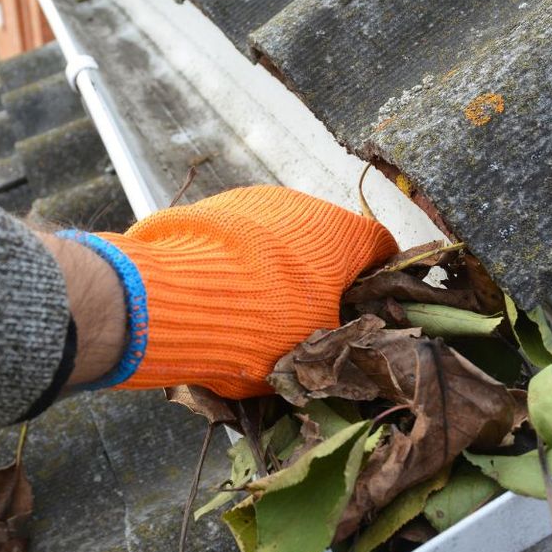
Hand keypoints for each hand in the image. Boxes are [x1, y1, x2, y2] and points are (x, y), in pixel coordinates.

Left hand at [72, 187, 396, 398]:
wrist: (170, 301)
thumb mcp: (310, 350)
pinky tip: (217, 297)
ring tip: (251, 314)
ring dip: (274, 271)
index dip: (378, 282)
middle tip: (303, 322)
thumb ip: (336, 341)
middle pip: (325, 244)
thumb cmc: (259, 328)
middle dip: (319, 280)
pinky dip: (234, 264)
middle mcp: (303, 206)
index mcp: (343, 235)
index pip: (381, 249)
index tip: (365, 309)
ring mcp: (252, 202)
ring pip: (277, 240)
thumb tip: (342, 348)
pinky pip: (234, 240)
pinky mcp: (208, 209)